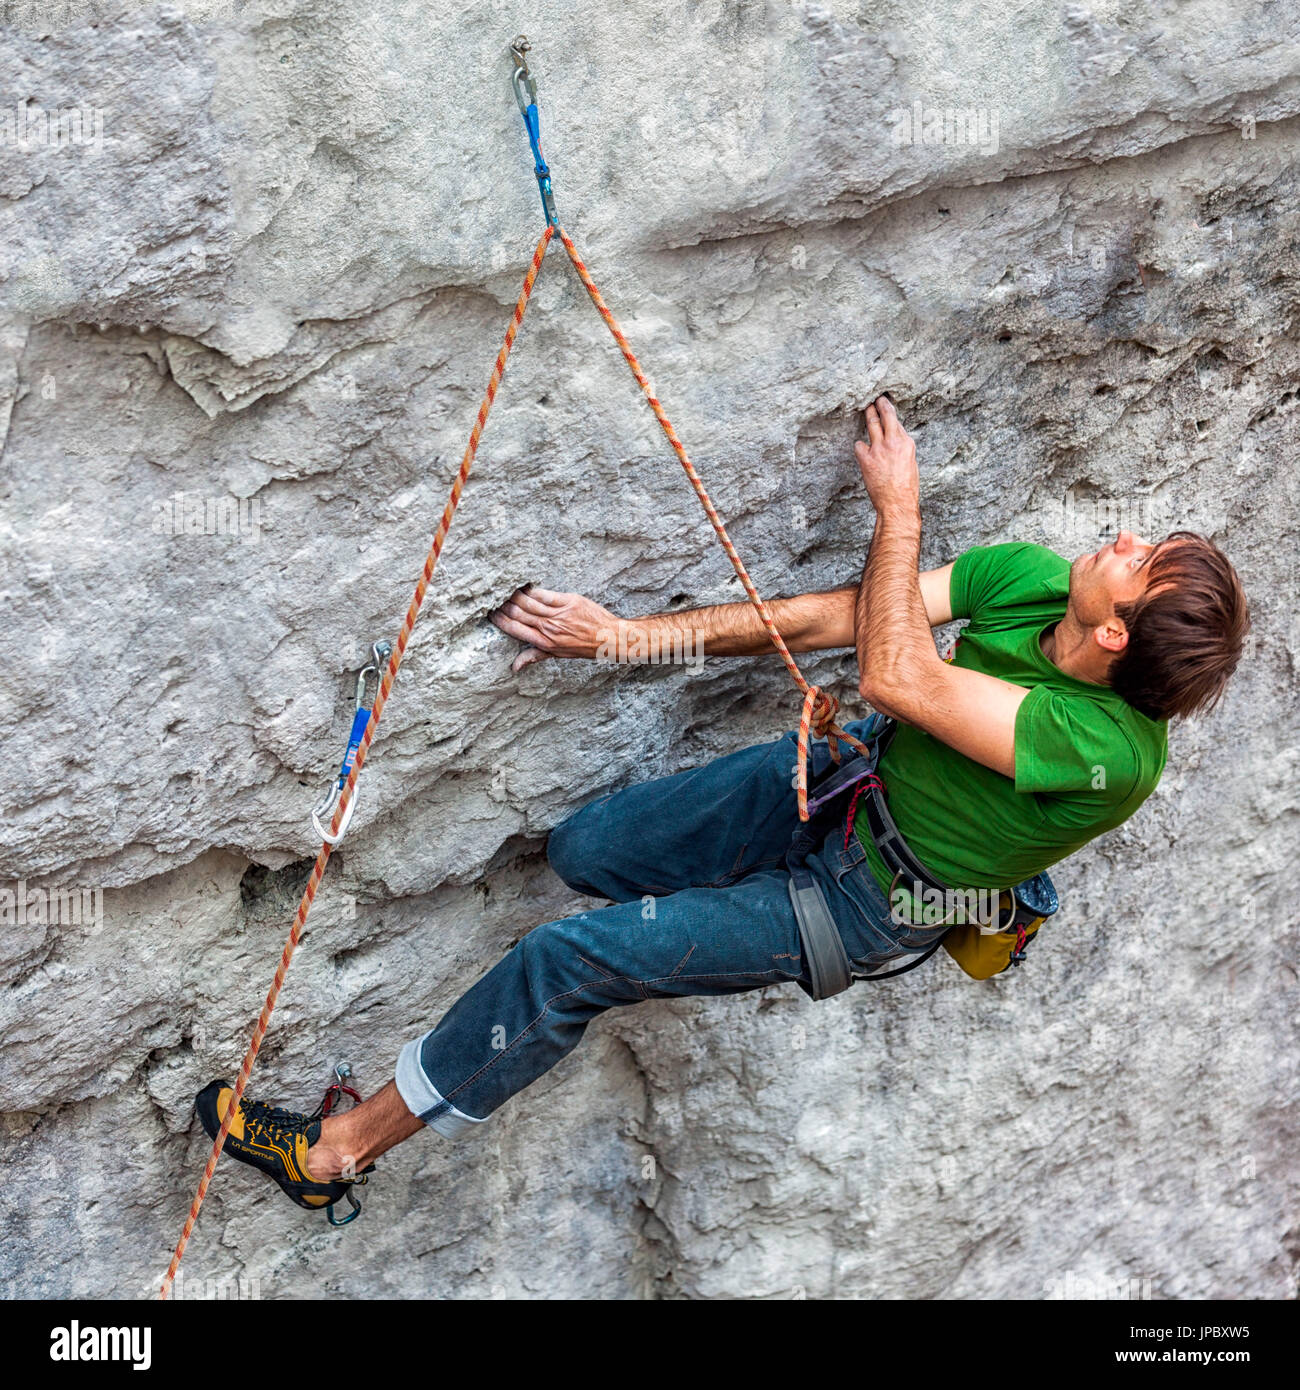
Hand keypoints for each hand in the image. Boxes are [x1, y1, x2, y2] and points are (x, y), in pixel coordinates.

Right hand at [491, 586, 622, 671]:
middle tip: (493, 598)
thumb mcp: (557, 654)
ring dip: (513, 595)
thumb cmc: (583, 647)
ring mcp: (558, 614)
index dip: (500, 620)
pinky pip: (544, 594)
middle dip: (503, 605)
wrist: (607, 637)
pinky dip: (531, 589)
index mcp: (544, 641)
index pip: (515, 629)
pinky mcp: (568, 601)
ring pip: (528, 602)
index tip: (490, 613)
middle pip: (518, 613)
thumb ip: (534, 656)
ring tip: (504, 590)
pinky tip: (522, 585)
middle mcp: (549, 628)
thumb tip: (514, 666)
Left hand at [854, 395, 918, 516]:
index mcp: (907, 443)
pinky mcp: (866, 458)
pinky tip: (862, 450)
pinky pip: (859, 445)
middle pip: (886, 416)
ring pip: (872, 423)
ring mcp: (879, 449)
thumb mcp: (910, 463)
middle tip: (876, 399)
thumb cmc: (906, 488)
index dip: (890, 414)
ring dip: (868, 415)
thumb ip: (902, 449)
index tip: (886, 407)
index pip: (896, 423)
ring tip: (866, 409)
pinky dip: (860, 446)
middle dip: (880, 405)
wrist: (897, 503)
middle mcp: (894, 442)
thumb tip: (895, 440)